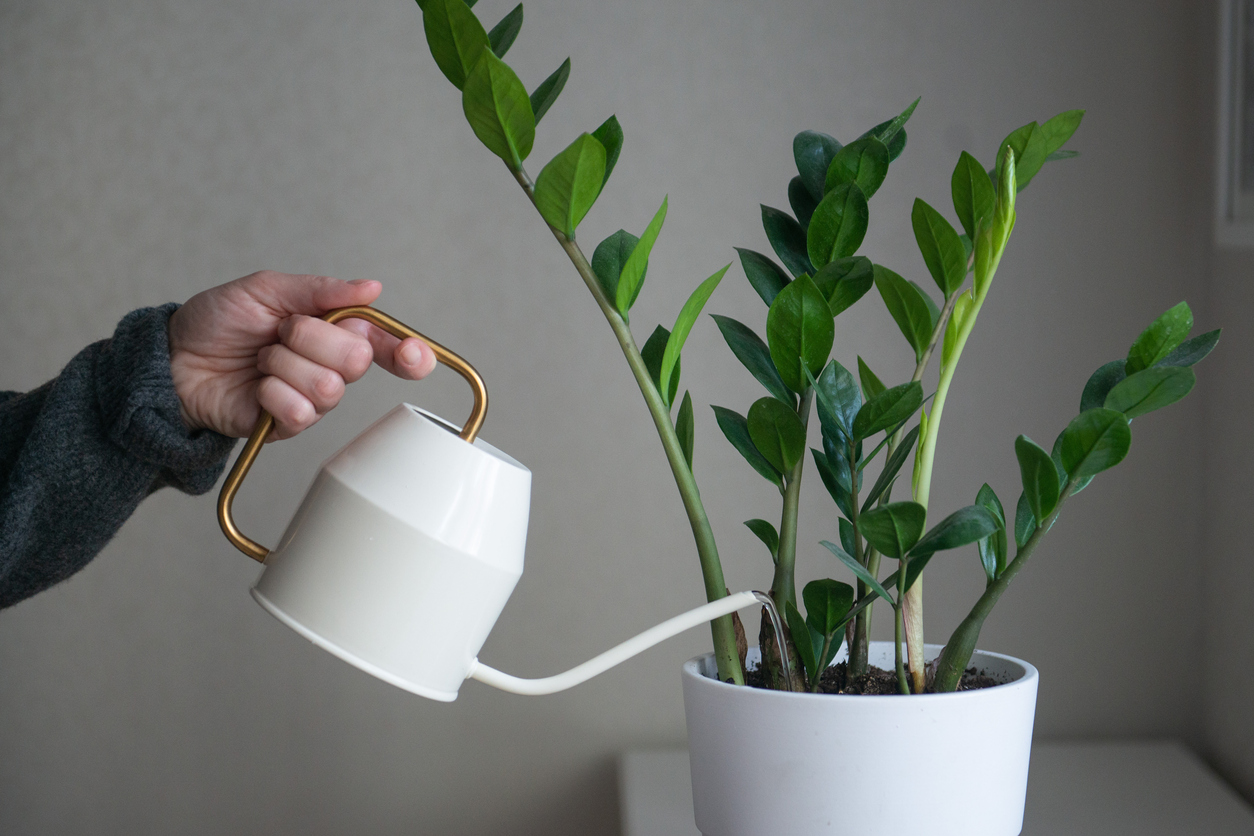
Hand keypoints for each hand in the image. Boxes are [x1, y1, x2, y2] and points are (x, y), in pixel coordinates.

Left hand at [168, 271, 435, 439]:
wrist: (173, 359)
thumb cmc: (217, 322)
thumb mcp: (266, 289)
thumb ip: (321, 289)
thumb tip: (370, 287)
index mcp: (332, 329)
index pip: (384, 343)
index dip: (407, 352)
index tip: (413, 355)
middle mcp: (328, 365)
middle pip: (356, 360)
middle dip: (312, 338)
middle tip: (281, 331)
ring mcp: (311, 397)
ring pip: (328, 387)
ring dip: (285, 364)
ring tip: (262, 359)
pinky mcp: (289, 424)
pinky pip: (300, 412)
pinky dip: (272, 393)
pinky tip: (257, 387)